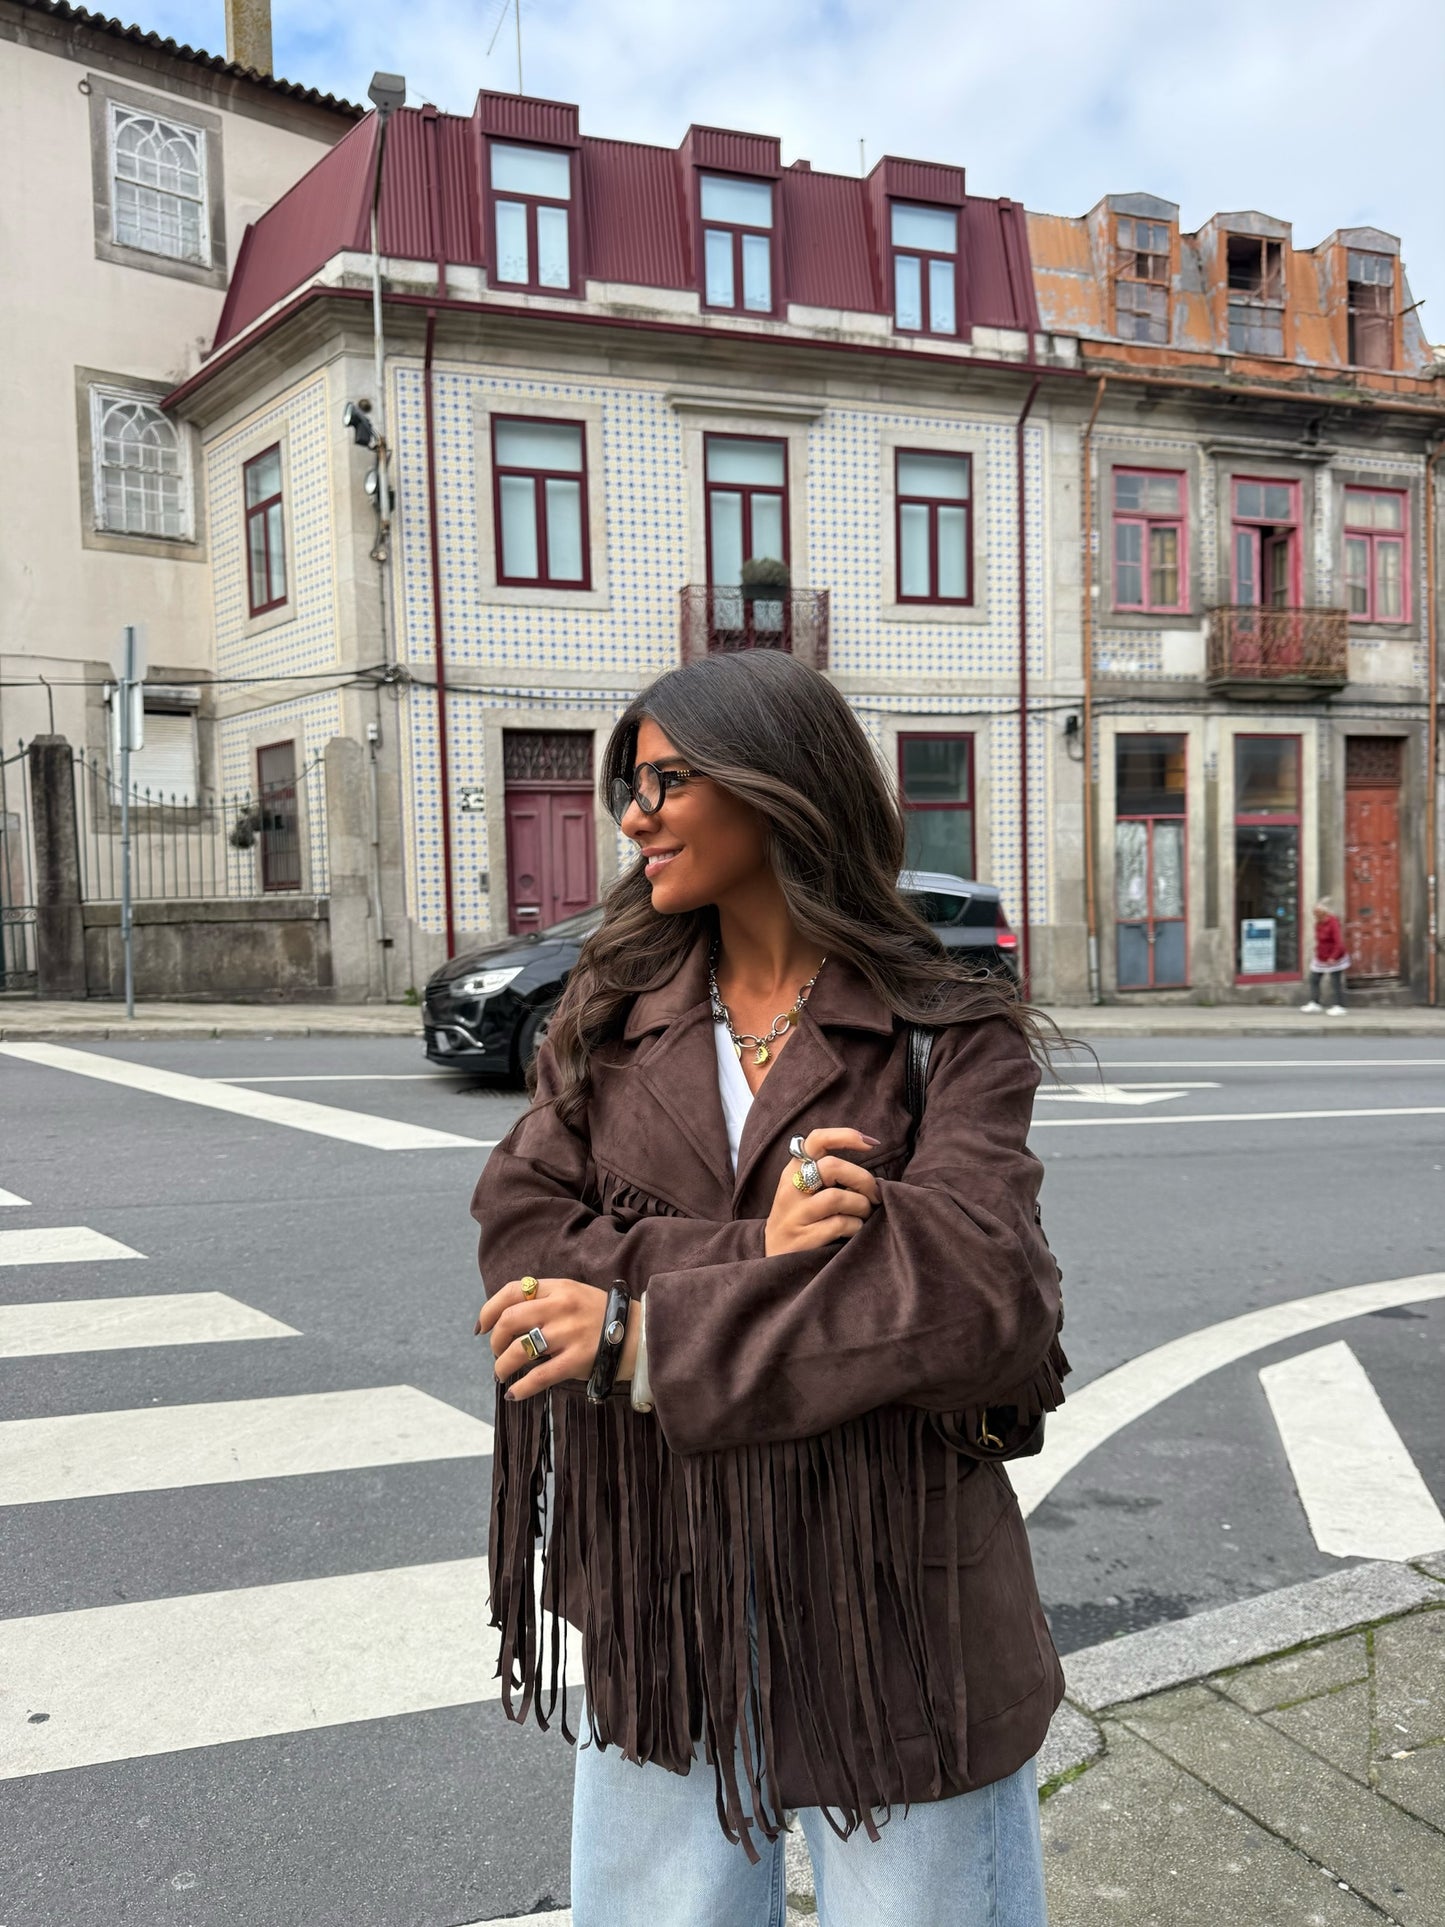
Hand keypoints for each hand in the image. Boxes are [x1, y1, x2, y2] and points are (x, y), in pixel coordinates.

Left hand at [476, 1276, 639, 1401]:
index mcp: (559, 1288)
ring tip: (502, 1374)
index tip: (481, 1327)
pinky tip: (514, 1394)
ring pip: (519, 1350)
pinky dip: (521, 1387)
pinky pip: (538, 1376)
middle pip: (509, 1321)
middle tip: (497, 1352)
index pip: (512, 1291)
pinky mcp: (576, 1360)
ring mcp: (569, 1334)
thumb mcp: (574, 1294)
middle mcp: (561, 1308)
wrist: (638, 1334)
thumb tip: (506, 1319)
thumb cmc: (600, 1316)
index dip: (489, 1309)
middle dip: (495, 1340)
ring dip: (502, 1366)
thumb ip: (545, 1300)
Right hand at [765, 1128, 880, 1255]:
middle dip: (863, 1179)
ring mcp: (795, 1214)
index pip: (816, 1140)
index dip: (846, 1136)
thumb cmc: (801, 1219)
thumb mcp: (805, 1190)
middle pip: (832, 1166)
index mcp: (794, 1169)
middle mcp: (791, 1188)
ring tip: (864, 1214)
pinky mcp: (802, 1238)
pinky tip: (854, 1230)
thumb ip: (830, 1177)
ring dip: (862, 1206)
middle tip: (874, 1194)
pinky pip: (840, 1225)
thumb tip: (876, 1179)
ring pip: (837, 1197)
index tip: (871, 1143)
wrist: (774, 1258)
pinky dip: (856, 1226)